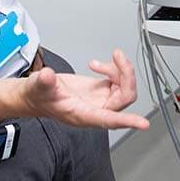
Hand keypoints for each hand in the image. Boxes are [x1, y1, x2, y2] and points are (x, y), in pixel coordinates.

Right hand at [18, 50, 148, 129]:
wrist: (37, 94)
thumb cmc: (38, 97)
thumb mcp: (38, 87)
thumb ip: (44, 82)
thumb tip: (47, 76)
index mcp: (83, 115)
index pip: (110, 120)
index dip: (127, 121)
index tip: (142, 123)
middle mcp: (96, 110)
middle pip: (124, 98)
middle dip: (126, 76)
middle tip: (117, 57)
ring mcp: (100, 100)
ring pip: (124, 88)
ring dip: (119, 70)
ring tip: (101, 61)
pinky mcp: (101, 91)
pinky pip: (118, 81)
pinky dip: (113, 69)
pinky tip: (96, 64)